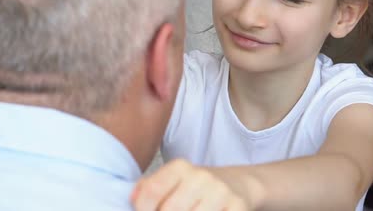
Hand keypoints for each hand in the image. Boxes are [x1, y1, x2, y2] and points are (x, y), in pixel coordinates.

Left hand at [131, 159, 247, 210]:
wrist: (240, 184)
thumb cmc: (197, 188)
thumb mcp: (173, 181)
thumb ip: (149, 189)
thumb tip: (132, 199)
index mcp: (180, 167)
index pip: (151, 191)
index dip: (143, 209)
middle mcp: (200, 176)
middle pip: (169, 210)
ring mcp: (220, 193)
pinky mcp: (238, 206)